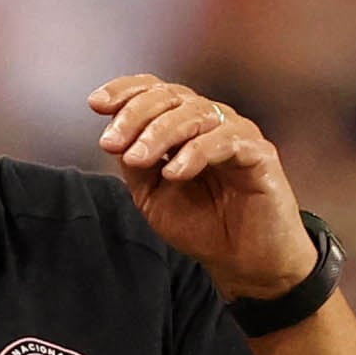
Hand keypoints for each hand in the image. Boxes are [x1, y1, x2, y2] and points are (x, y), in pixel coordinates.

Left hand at [89, 76, 311, 303]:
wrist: (244, 263)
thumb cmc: (204, 227)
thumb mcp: (153, 197)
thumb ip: (136, 166)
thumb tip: (115, 136)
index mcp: (184, 126)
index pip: (155, 91)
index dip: (125, 91)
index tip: (96, 105)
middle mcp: (211, 121)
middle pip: (170, 97)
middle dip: (135, 116)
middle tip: (111, 142)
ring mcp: (236, 133)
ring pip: (195, 113)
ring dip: (160, 134)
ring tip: (138, 160)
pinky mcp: (259, 152)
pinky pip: (226, 140)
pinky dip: (196, 152)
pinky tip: (175, 172)